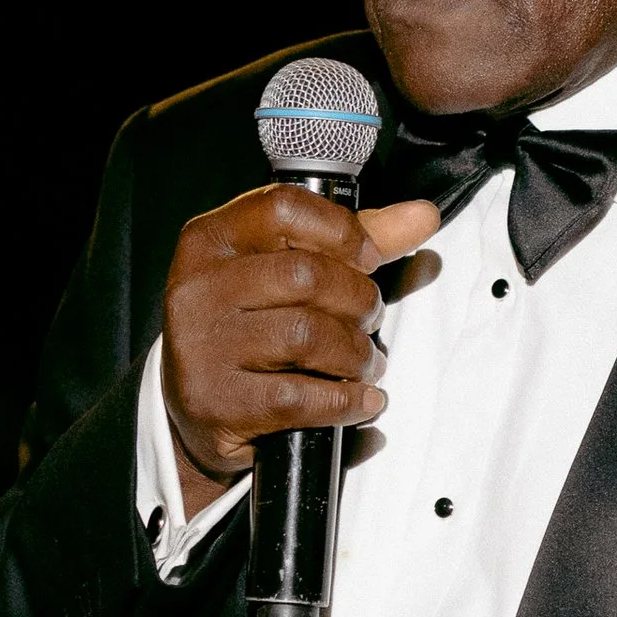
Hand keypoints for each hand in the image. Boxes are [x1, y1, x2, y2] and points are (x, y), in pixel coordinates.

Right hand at [160, 186, 441, 517]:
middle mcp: (199, 289)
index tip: (367, 259)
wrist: (195, 408)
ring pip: (306, 336)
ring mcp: (202, 347)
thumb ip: (353, 240)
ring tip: (365, 363)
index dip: (341, 232)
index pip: (283, 208)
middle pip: (305, 276)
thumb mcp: (286, 271)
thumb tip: (422, 215)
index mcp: (211, 241)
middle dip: (358, 301)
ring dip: (356, 354)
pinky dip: (346, 400)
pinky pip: (300, 397)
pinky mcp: (218, 402)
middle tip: (369, 320)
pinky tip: (360, 400)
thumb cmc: (250, 326)